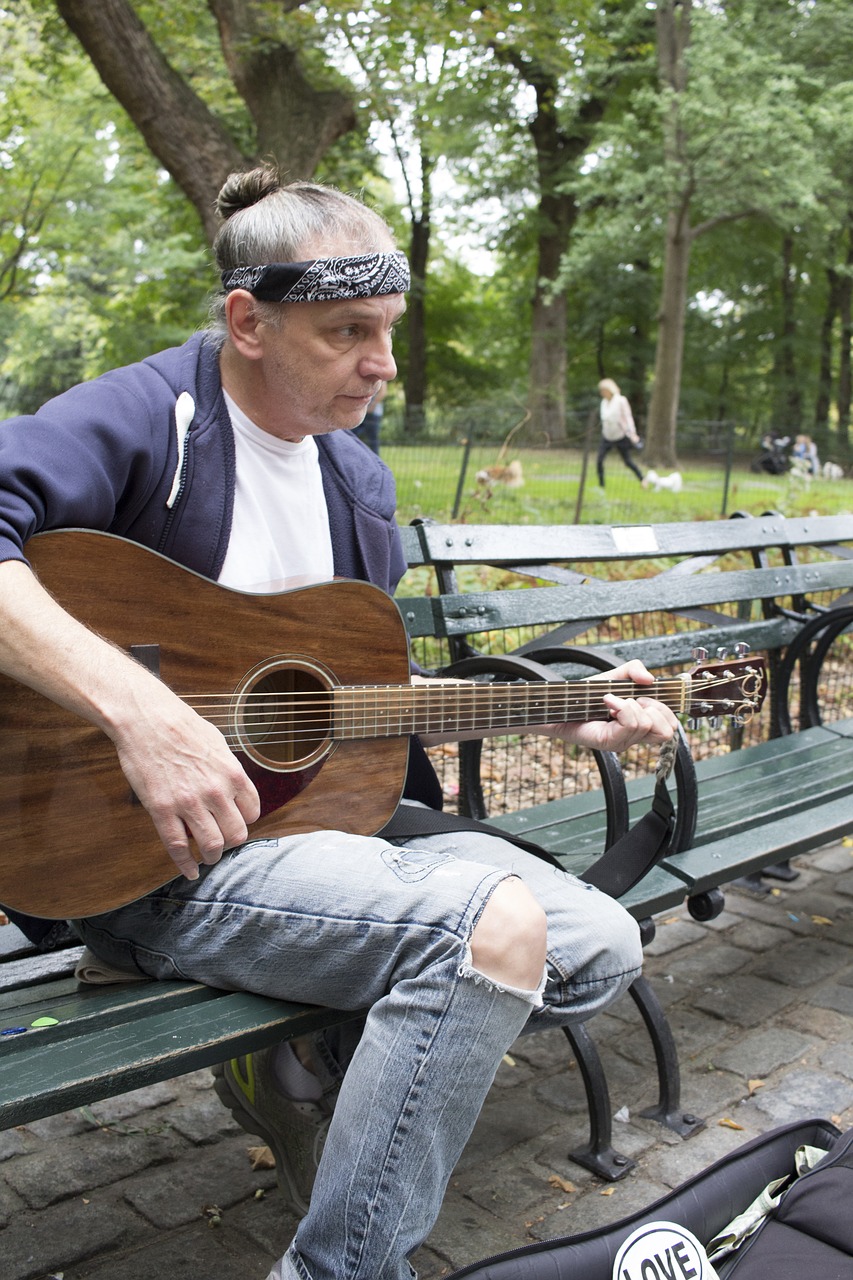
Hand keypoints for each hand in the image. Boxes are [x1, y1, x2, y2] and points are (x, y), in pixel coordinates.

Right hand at [111, 676, 260, 880]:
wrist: (146, 718)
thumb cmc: (181, 726)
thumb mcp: (218, 744)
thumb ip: (228, 770)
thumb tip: (234, 788)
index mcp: (233, 774)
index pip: (252, 812)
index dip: (245, 820)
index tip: (236, 822)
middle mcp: (215, 792)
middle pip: (236, 834)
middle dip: (231, 842)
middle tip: (222, 842)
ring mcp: (188, 803)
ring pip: (211, 845)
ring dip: (212, 856)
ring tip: (208, 857)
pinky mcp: (161, 810)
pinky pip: (177, 847)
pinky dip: (185, 864)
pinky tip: (189, 872)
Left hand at [546, 660, 677, 751]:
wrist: (562, 704)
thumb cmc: (588, 694)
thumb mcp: (616, 676)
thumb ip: (635, 670)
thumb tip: (650, 679)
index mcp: (642, 723)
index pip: (672, 725)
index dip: (666, 706)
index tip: (646, 695)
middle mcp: (635, 736)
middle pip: (667, 730)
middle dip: (653, 707)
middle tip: (632, 700)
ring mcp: (624, 741)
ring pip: (647, 723)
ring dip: (631, 704)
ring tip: (614, 700)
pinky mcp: (609, 741)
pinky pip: (630, 723)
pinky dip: (621, 706)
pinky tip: (608, 701)